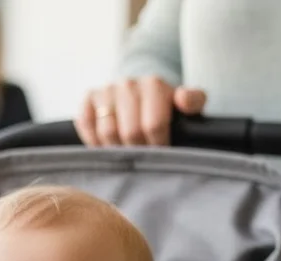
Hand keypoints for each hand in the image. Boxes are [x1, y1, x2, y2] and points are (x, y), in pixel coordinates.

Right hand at [75, 76, 206, 146]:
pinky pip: (86, 125)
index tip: (159, 153)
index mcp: (154, 84)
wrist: (140, 93)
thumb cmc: (165, 107)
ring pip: (107, 132)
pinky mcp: (89, 98)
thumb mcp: (189, 103)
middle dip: (137, 150)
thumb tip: (182, 99)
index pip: (153, 124)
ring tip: (125, 152)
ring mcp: (106, 90)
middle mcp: (128, 84)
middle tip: (141, 157)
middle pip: (129, 132)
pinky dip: (93, 140)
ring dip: (115, 148)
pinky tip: (105, 145)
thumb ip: (194, 100)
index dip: (156, 145)